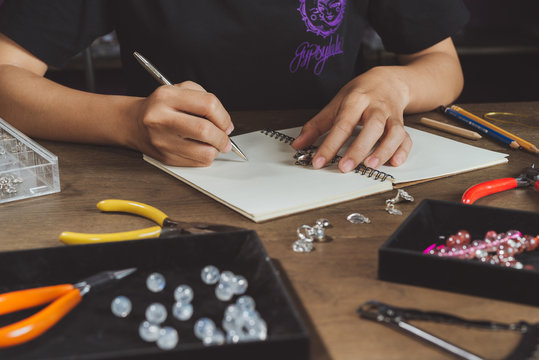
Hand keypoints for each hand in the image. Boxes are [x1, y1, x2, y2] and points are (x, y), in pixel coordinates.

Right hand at [131, 81, 232, 165]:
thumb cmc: (162, 106)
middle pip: (205, 130)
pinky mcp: (165, 157)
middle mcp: (161, 118)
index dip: (224, 116)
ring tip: (213, 144)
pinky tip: (199, 148)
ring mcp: (162, 140)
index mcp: (167, 96)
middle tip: (225, 139)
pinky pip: (196, 163)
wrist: (134, 122)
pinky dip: (205, 157)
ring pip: (204, 152)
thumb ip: (205, 99)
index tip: (227, 124)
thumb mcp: (180, 90)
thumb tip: (225, 124)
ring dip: (215, 150)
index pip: (208, 105)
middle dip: (222, 138)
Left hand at [292, 67, 412, 171]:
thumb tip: (299, 144)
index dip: (330, 144)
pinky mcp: (402, 124)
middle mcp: (376, 107)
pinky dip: (403, 150)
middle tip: (345, 167)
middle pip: (371, 127)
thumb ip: (317, 125)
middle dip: (358, 148)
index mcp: (356, 100)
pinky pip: (406, 137)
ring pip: (393, 132)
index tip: (319, 161)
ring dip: (384, 150)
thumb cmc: (360, 93)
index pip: (342, 124)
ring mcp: (391, 116)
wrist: (388, 80)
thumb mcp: (336, 103)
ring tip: (370, 166)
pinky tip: (395, 162)